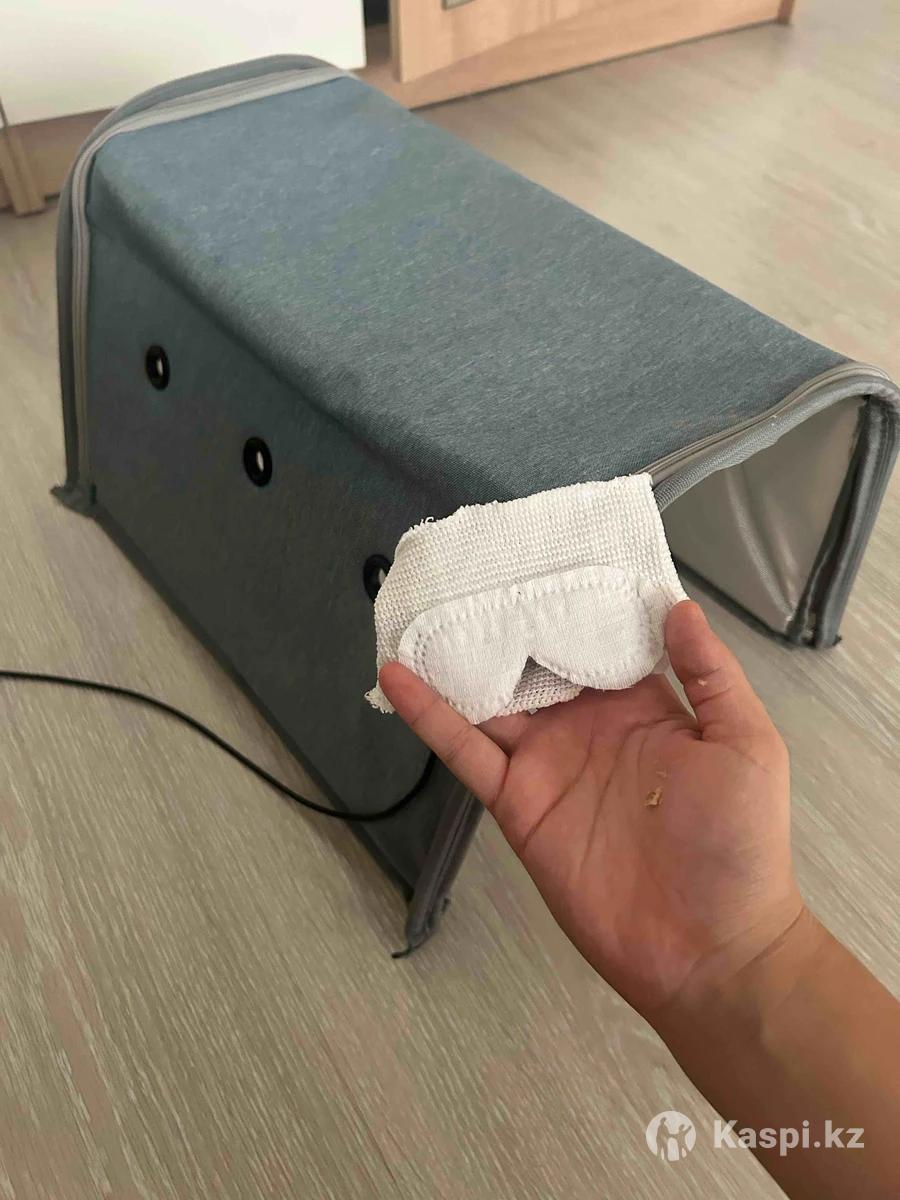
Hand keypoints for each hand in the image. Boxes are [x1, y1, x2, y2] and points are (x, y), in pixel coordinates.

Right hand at [379, 600, 802, 1021]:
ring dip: (456, 657)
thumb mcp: (745, 745)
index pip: (600, 638)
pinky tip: (397, 675)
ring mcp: (547, 762)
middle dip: (506, 619)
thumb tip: (675, 602)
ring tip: (419, 608)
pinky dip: (429, 715)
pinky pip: (465, 752)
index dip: (573, 599)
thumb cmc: (737, 844)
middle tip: (465, 567)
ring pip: (491, 698)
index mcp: (644, 705)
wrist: (706, 951)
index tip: (543, 551)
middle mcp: (588, 724)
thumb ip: (709, 674)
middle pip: (536, 661)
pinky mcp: (515, 802)